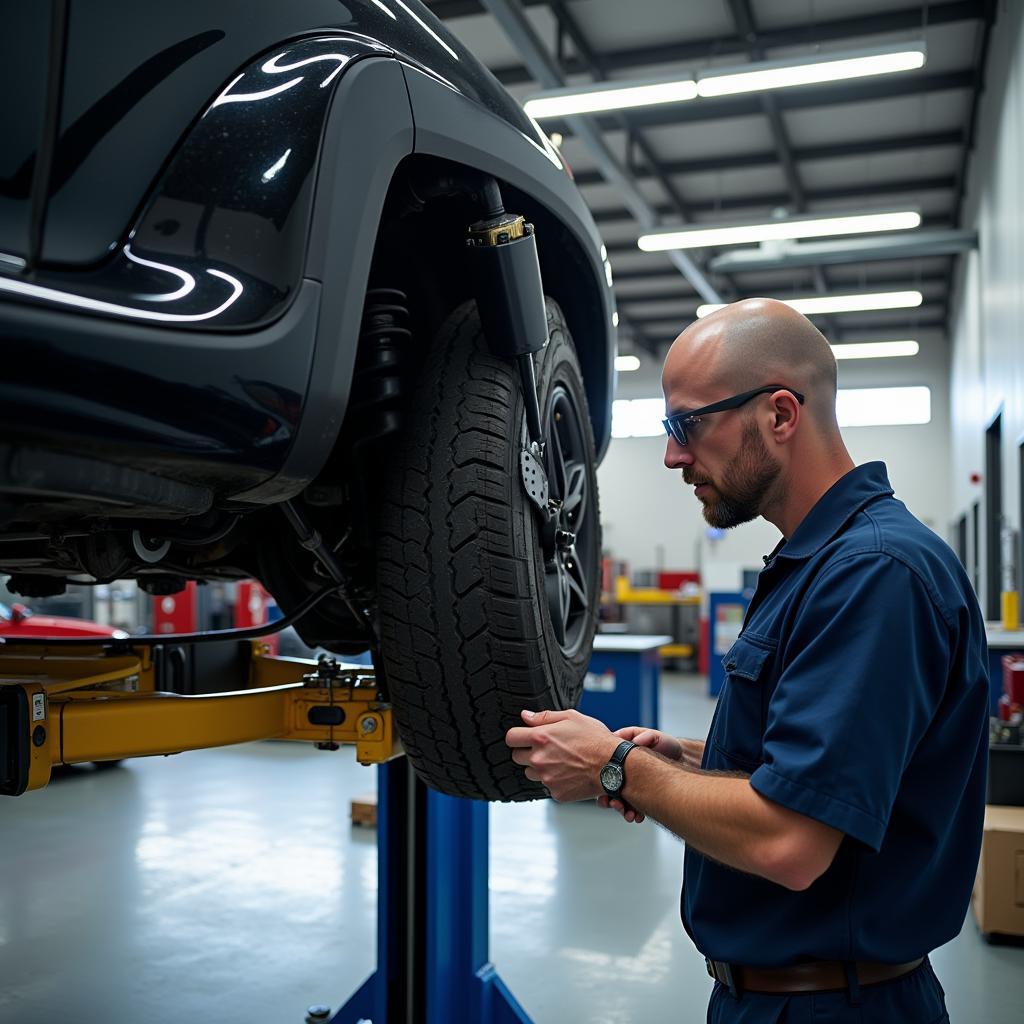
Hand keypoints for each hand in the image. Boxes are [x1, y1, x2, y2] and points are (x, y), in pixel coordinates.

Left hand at [505, 708, 619, 802]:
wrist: (613, 765)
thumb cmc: (595, 739)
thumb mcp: (572, 717)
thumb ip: (544, 716)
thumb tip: (525, 716)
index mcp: (540, 737)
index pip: (511, 737)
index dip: (517, 736)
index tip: (523, 737)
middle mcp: (539, 759)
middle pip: (516, 757)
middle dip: (526, 751)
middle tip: (545, 748)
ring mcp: (546, 778)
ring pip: (530, 773)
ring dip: (538, 767)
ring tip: (559, 760)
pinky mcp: (555, 792)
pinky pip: (546, 785)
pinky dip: (554, 780)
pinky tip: (568, 772)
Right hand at [596, 730, 704, 823]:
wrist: (682, 758)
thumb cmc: (665, 744)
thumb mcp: (654, 737)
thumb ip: (645, 737)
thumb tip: (636, 741)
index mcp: (620, 755)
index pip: (604, 767)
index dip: (600, 777)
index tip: (604, 787)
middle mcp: (623, 771)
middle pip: (608, 786)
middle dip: (608, 799)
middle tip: (614, 804)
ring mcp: (631, 784)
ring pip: (620, 799)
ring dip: (621, 809)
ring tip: (629, 815)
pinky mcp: (641, 794)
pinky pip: (634, 806)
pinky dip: (634, 813)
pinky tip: (638, 816)